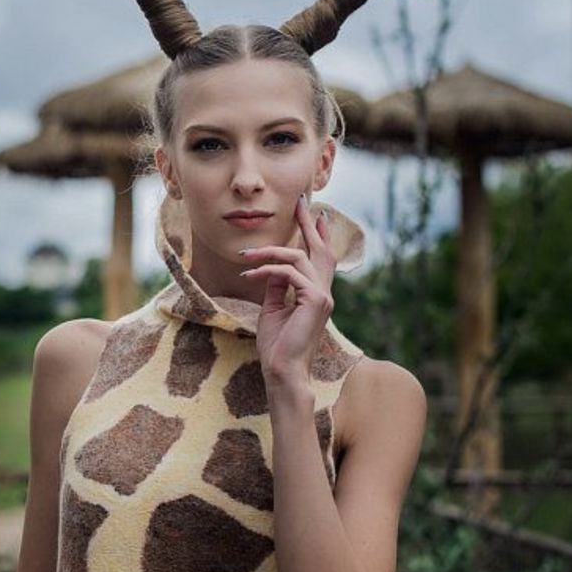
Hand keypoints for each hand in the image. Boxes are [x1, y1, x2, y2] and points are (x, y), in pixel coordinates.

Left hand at [239, 194, 336, 388]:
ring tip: (246, 253)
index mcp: (316, 294)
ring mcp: (323, 296)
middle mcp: (324, 292)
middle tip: (300, 202)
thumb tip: (272, 267)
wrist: (282, 370)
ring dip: (268, 251)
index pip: (320, 258)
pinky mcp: (314, 300)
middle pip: (320, 249)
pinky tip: (249, 274)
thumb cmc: (277, 345)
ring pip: (297, 257)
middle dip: (308, 223)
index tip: (314, 214)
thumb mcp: (273, 309)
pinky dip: (266, 270)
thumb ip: (276, 287)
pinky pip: (288, 273)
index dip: (317, 234)